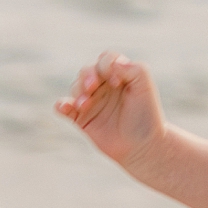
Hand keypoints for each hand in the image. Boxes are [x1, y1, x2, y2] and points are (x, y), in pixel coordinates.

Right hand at [55, 51, 166, 170]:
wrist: (142, 146)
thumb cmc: (146, 115)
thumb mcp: (145, 87)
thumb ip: (134, 69)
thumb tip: (113, 62)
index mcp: (118, 75)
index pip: (105, 60)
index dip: (107, 66)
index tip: (118, 82)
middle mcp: (102, 86)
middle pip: (87, 71)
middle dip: (87, 76)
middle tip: (92, 87)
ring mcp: (90, 102)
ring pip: (75, 87)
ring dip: (77, 91)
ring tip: (85, 104)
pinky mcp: (81, 119)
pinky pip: (63, 108)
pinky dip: (61, 105)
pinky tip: (64, 106)